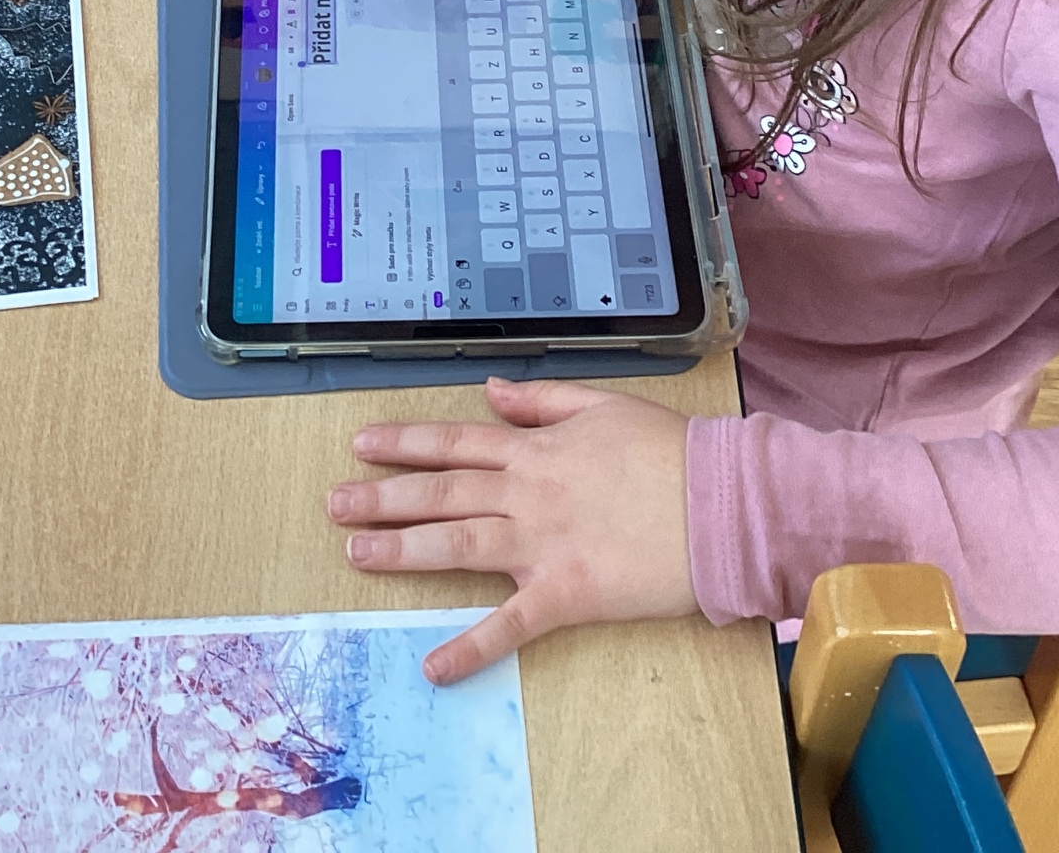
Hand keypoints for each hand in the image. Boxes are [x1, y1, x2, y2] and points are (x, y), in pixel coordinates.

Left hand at [326, 378, 695, 684]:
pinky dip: (471, 647)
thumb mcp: (603, 406)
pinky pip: (510, 624)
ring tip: (355, 551)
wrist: (723, 503)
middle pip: (442, 492)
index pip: (455, 442)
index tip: (362, 445)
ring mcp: (543, 544)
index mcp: (536, 450)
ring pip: (458, 544)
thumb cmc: (672, 453)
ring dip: (403, 549)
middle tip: (334, 504)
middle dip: (384, 496)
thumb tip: (492, 393)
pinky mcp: (567, 593)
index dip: (404, 443)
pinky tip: (433, 666)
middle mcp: (528, 494)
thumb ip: (542, 402)